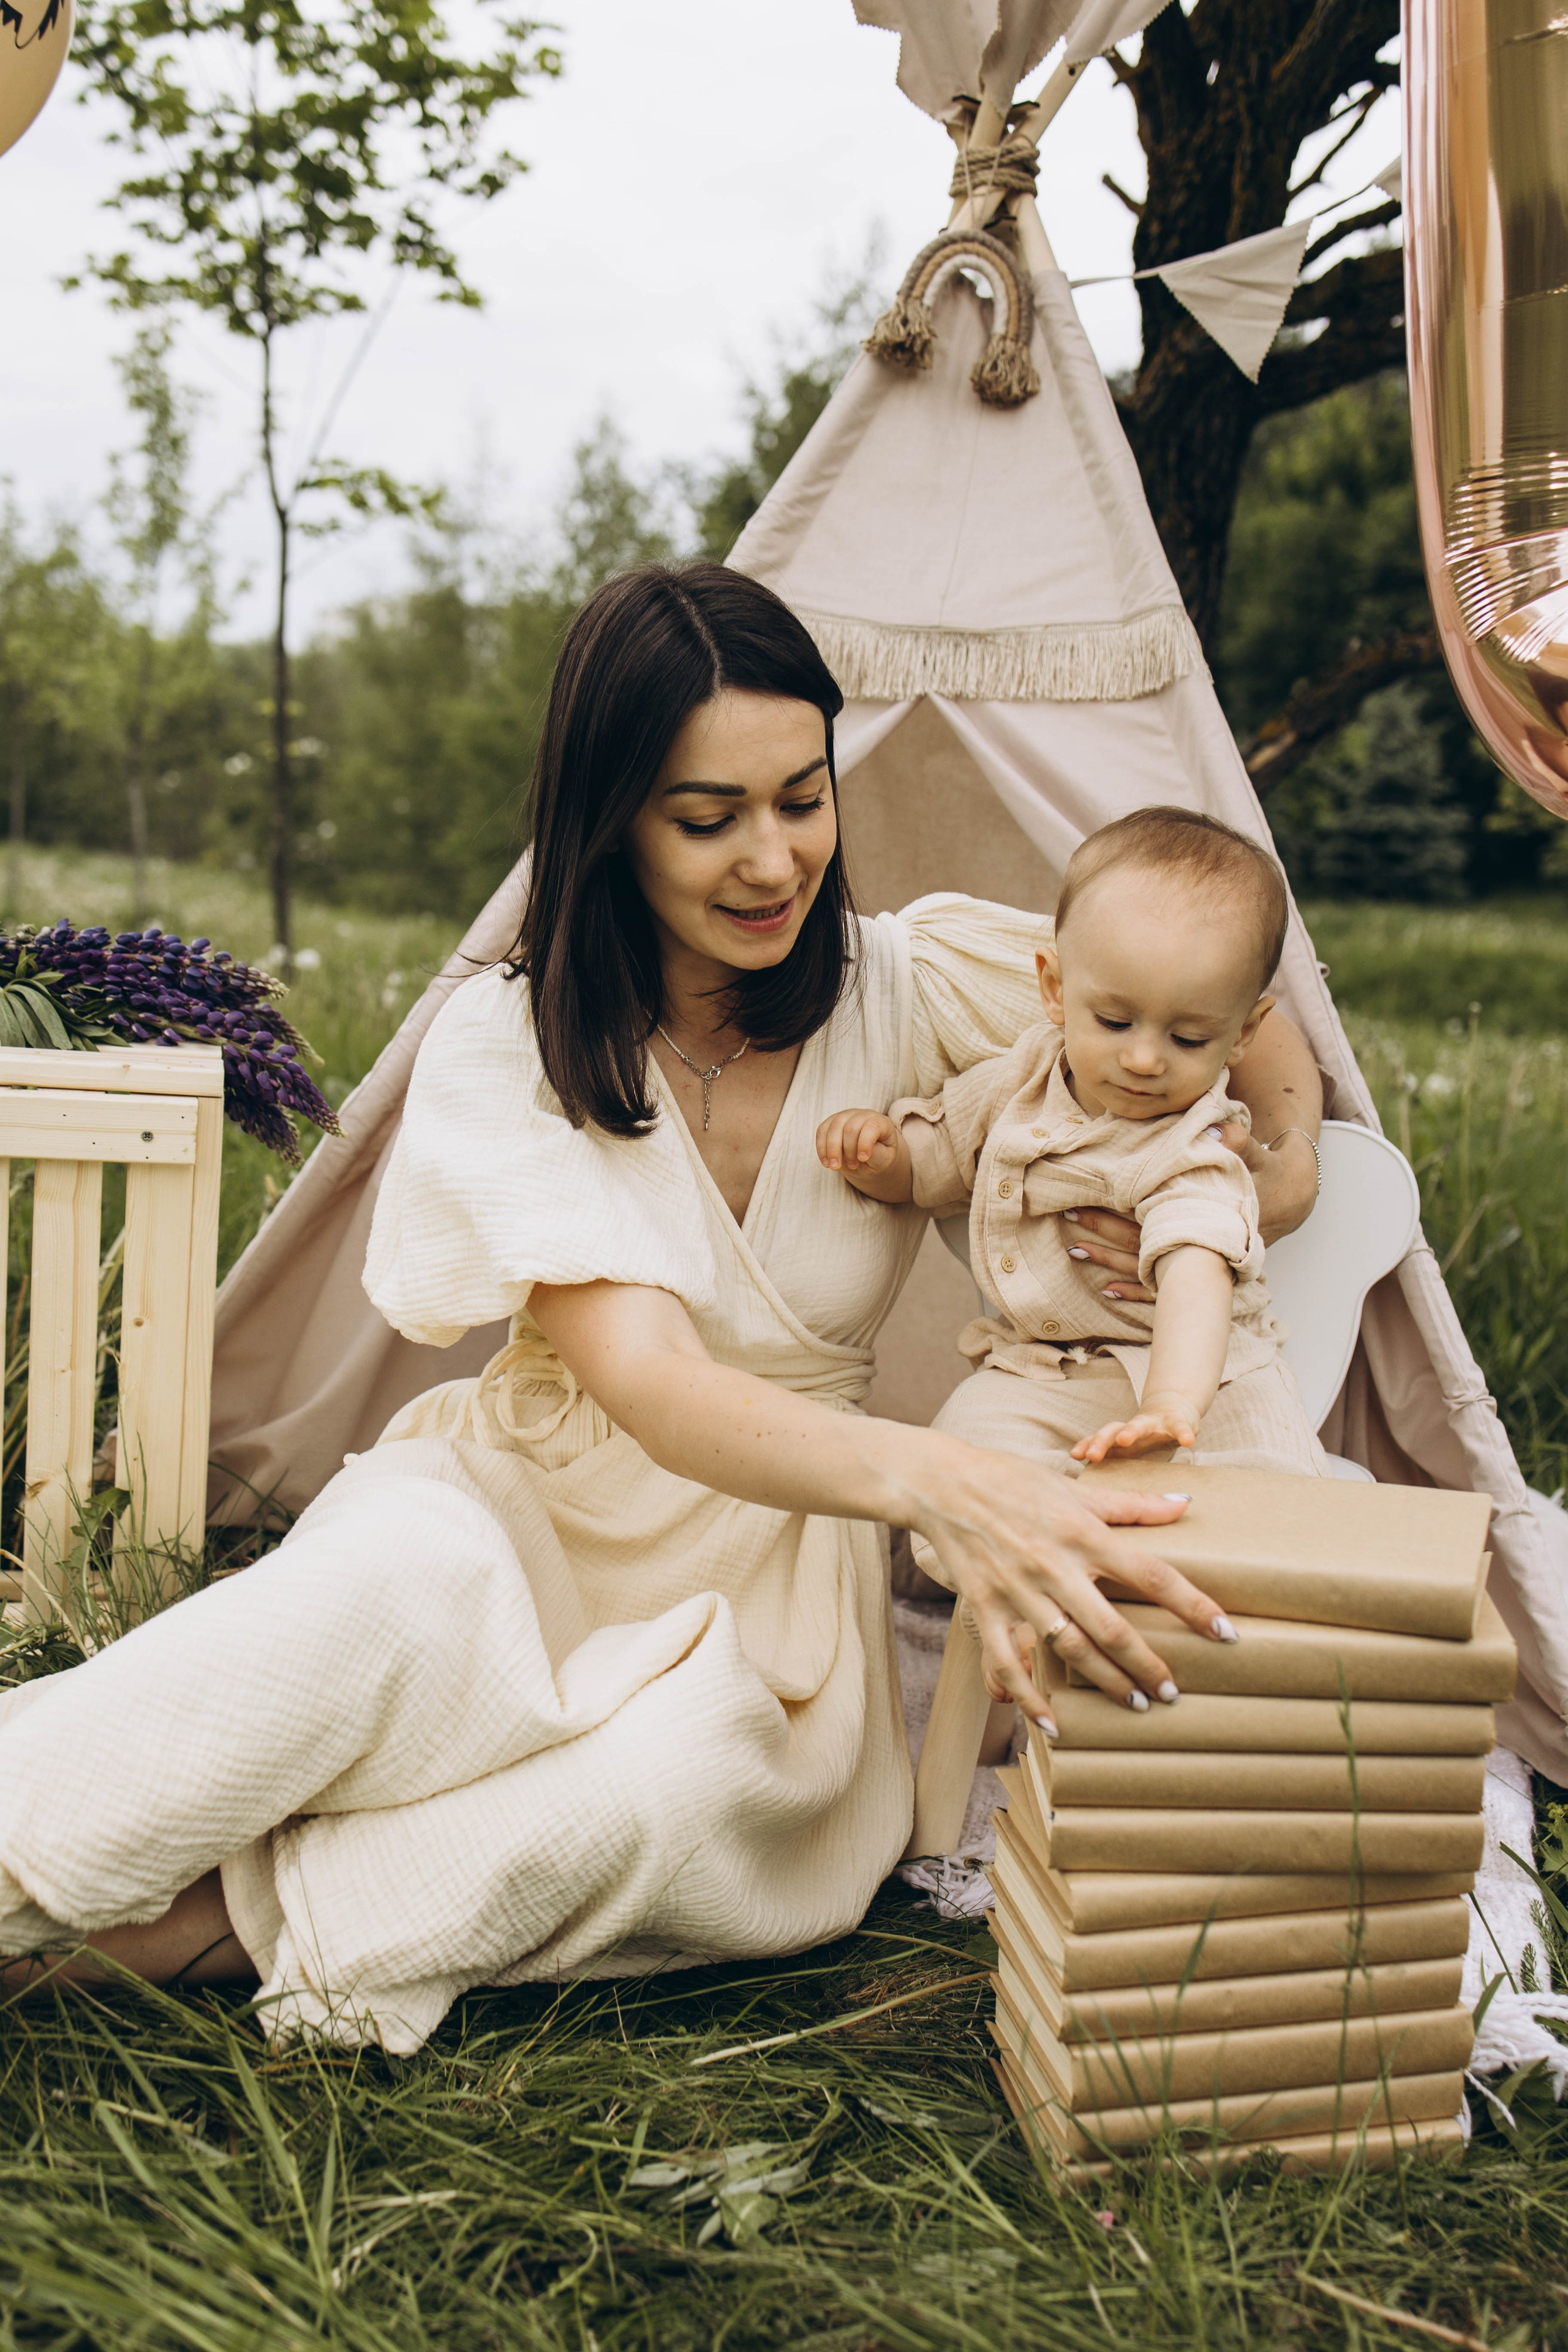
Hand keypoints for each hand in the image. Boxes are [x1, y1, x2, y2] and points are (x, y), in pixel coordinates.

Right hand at [816, 1108, 899, 1174]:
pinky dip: (821, 1148)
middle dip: (848, 1150)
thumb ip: (878, 1155)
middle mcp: (863, 1115)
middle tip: (852, 1167)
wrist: (868, 1158)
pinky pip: (821, 1131)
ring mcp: (846, 1116)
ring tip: (835, 1167)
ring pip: (834, 1127)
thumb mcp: (884, 1160)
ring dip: (832, 1150)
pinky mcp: (832, 1122)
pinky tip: (826, 1162)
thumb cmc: (879, 1158)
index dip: (865, 1143)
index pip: (872, 1127)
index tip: (863, 1159)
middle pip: (851, 1127)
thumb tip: (864, 1153)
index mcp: (881, 1123)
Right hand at [910, 1439, 1230, 1724]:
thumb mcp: (1077, 1489)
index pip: (1151, 1573)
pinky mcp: (985, 1607)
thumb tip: (1185, 1504)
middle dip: (1147, 1665)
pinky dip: (1028, 1698)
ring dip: (1104, 1682)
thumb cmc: (1014, 1481)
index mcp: (1083, 1533)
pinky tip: (1053, 1723)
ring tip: (1133, 1705)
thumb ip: (1133, 1505)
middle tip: (1172, 1691)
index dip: (1192, 1605)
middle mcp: (1054, 1565)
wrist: (944, 1484)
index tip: (1225, 1634)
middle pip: (1112, 1627)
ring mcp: (1017, 1590)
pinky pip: (1007, 1662)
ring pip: (1068, 1648)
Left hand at [1058, 1117, 1317, 1293]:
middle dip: (1102, 1233)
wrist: (1290, 1199)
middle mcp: (1199, 1244)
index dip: (1115, 1212)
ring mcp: (1198, 1262)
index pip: (1151, 1213)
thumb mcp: (1256, 1153)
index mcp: (1205, 1215)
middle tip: (1067, 1215)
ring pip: (1146, 1267)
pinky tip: (1108, 1290)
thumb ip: (1237, 1142)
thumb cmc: (1266, 1171)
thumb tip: (1219, 1130)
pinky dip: (1135, 1289)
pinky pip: (1162, 1288)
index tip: (1079, 1202)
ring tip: (1073, 1251)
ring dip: (1109, 1261)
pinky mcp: (1200, 1272)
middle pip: (1141, 1241)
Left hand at [1071, 1397, 1198, 1463]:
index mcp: (1119, 1436)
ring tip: (1125, 1439)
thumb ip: (1111, 1462)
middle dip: (1101, 1441)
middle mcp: (1133, 1427)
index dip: (1086, 1445)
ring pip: (1139, 1424)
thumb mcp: (1127, 1450)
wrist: (1174, 1409)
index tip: (1075, 1455)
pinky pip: (1180, 1427)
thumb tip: (1090, 1494)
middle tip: (1092, 1454)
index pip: (1098, 1439)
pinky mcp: (1177, 1421)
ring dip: (1131, 1430)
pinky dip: (1183, 1432)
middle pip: (1112, 1430)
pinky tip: (1188, 1441)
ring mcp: (1155, 1423)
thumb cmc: (1144, 1436)